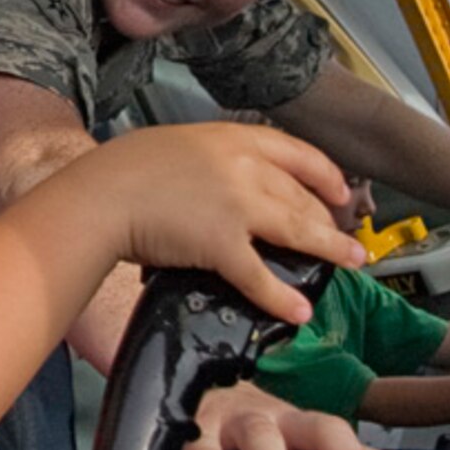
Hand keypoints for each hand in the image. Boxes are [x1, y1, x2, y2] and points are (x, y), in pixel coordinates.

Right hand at [73, 123, 364, 325]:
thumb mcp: (174, 145)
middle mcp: (241, 167)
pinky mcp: (221, 244)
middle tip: (345, 236)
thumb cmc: (121, 171)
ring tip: (350, 263)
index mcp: (229, 139)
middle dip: (329, 218)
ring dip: (330, 250)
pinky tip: (299, 309)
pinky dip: (282, 296)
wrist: (99, 196)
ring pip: (297, 229)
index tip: (339, 189)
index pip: (294, 152)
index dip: (324, 173)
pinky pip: (260, 275)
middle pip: (300, 194)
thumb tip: (221, 180)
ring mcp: (235, 205)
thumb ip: (208, 159)